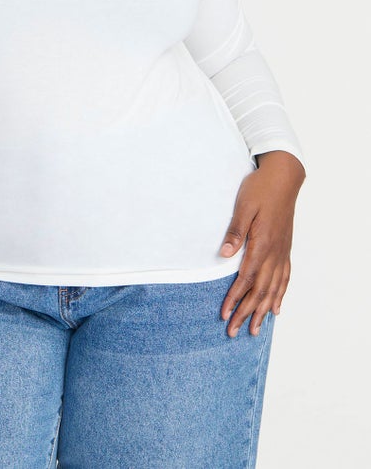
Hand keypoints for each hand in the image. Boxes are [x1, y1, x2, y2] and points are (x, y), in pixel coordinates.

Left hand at [219, 151, 305, 337]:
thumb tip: (224, 254)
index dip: (235, 298)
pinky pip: (284, 277)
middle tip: (234, 332)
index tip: (225, 315)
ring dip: (263, 311)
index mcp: (261, 243)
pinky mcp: (285, 248)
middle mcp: (274, 252)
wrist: (284, 177)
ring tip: (256, 330)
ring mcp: (282, 251)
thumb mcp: (243, 206)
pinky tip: (276, 308)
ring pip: (273, 289)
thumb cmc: (260, 189)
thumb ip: (235, 231)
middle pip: (260, 290)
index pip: (246, 278)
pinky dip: (280, 295)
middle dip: (246, 313)